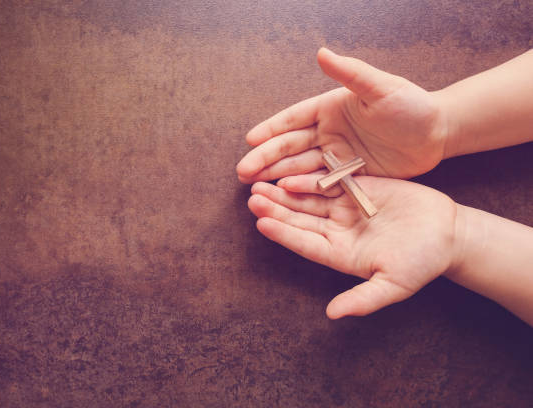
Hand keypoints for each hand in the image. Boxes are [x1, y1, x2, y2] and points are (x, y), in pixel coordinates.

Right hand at [237, 48, 447, 181]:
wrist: (437, 134)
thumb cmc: (411, 105)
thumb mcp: (382, 88)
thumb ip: (351, 73)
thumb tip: (322, 53)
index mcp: (330, 109)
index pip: (294, 119)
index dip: (272, 129)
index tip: (250, 139)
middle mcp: (328, 133)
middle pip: (290, 147)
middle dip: (266, 159)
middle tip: (243, 172)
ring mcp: (336, 156)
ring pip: (300, 168)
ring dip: (277, 176)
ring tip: (254, 188)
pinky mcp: (348, 176)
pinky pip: (321, 185)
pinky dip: (302, 191)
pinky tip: (284, 197)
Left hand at [247, 175, 457, 317]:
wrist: (448, 233)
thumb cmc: (423, 262)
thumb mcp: (394, 284)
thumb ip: (363, 299)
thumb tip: (333, 315)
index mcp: (340, 254)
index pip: (304, 244)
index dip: (283, 233)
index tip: (260, 223)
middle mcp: (337, 231)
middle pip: (299, 219)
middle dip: (275, 209)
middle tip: (252, 198)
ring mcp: (345, 209)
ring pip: (308, 198)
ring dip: (284, 191)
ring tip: (260, 182)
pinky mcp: (358, 188)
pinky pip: (329, 181)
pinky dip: (310, 177)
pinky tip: (290, 172)